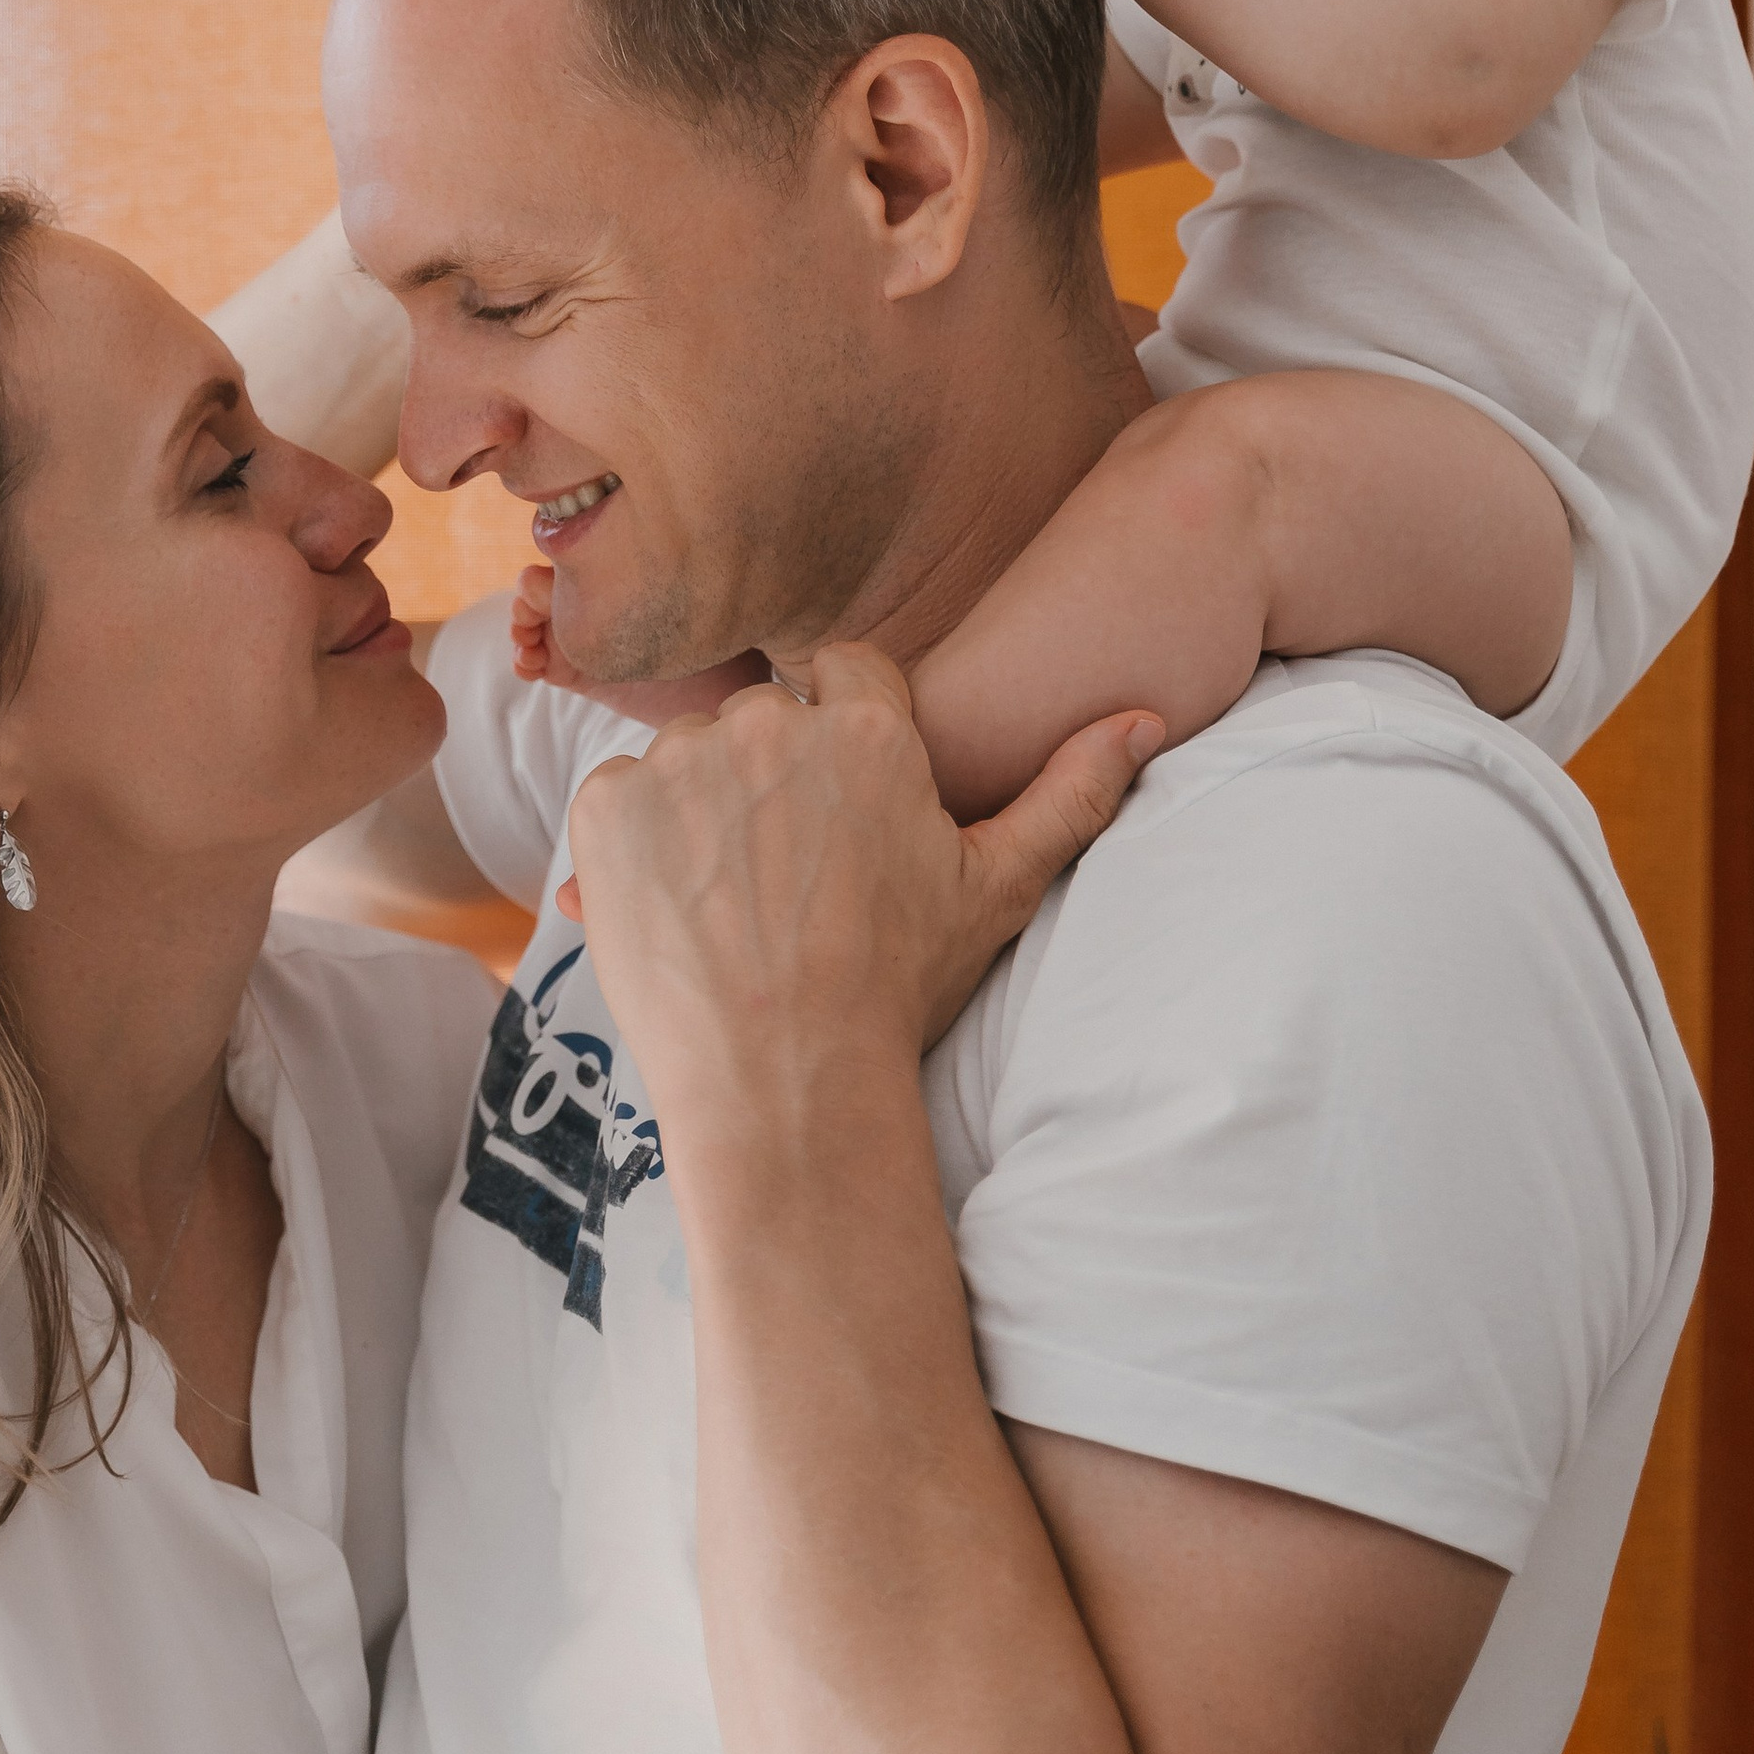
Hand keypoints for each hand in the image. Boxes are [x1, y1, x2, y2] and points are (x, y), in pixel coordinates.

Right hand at [510, 562, 761, 725]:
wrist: (728, 701)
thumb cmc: (732, 646)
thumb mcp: (717, 607)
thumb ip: (700, 573)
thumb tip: (706, 534)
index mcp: (625, 577)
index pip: (578, 554)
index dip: (556, 563)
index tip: (552, 581)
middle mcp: (600, 600)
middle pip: (542, 582)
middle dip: (528, 596)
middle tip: (530, 615)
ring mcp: (585, 636)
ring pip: (529, 617)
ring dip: (519, 625)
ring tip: (528, 644)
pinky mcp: (578, 672)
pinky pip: (537, 661)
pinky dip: (523, 660)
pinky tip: (529, 669)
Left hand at [561, 645, 1162, 1111]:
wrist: (784, 1081)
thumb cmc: (897, 988)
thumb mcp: (997, 890)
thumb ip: (1070, 792)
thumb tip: (1144, 717)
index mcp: (868, 725)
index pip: (846, 672)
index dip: (841, 739)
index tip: (838, 812)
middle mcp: (772, 723)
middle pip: (766, 715)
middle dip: (773, 776)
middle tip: (787, 876)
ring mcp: (682, 762)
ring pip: (692, 756)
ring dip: (704, 808)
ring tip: (734, 902)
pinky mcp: (609, 806)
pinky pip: (620, 795)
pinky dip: (639, 844)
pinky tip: (680, 910)